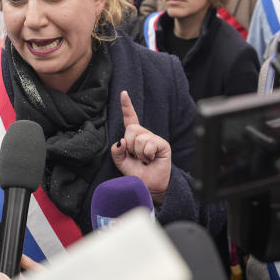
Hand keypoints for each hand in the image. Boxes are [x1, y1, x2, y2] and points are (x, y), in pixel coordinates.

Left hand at [109, 90, 170, 204]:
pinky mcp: (162, 144)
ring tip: (144, 160)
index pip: (130, 119)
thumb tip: (121, 141)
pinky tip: (151, 159)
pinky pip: (149, 144)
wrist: (149, 186)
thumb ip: (116, 152)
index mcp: (134, 137)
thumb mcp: (122, 163)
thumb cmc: (137, 174)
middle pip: (131, 129)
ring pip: (139, 138)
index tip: (123, 93)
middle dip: (129, 145)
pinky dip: (147, 154)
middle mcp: (144, 135)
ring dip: (138, 153)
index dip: (127, 106)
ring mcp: (154, 139)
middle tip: (136, 157)